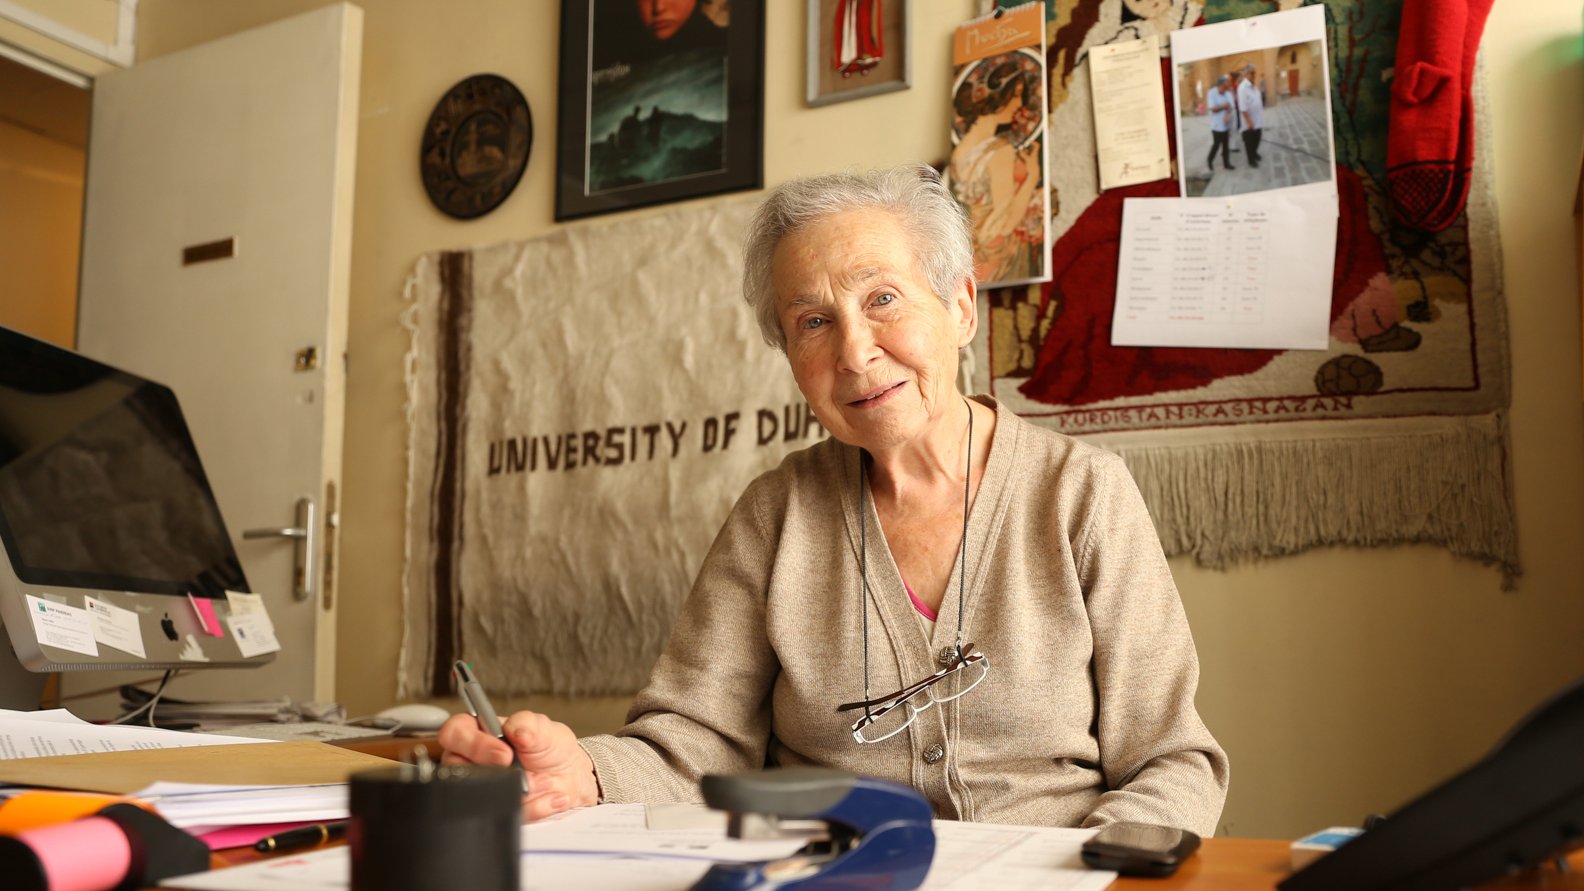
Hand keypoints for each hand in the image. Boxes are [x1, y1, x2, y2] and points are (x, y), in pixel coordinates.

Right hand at [438, 709, 600, 820]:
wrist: (570, 775)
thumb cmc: (549, 746)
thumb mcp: (544, 728)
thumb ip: (528, 724)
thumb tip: (516, 729)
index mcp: (476, 731)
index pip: (454, 733)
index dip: (474, 744)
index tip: (504, 752)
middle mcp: (471, 761)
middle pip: (458, 770)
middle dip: (497, 773)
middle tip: (521, 771)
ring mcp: (480, 788)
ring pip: (482, 796)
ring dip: (522, 791)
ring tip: (546, 780)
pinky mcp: (495, 810)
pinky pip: (505, 814)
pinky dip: (534, 807)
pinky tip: (549, 795)